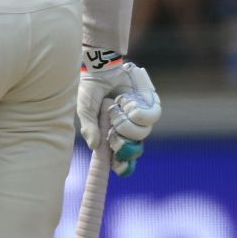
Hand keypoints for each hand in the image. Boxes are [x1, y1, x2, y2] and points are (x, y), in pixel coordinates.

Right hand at [77, 53, 160, 176]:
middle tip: (112, 130)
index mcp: (112, 133)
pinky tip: (125, 101)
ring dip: (126, 122)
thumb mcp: (85, 110)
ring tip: (116, 108)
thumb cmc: (90, 89)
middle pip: (135, 149)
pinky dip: (136, 110)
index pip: (121, 155)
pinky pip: (151, 117)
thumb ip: (89, 128)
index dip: (123, 165)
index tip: (120, 169)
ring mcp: (140, 118)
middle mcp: (128, 128)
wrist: (101, 68)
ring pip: (143, 134)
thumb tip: (94, 147)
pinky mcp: (151, 105)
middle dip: (122, 142)